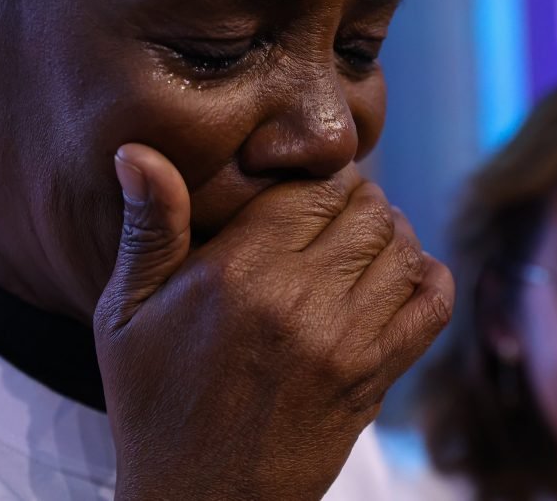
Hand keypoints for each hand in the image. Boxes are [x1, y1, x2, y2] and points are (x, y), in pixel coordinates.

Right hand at [94, 143, 453, 499]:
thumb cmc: (154, 406)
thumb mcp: (125, 316)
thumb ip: (148, 229)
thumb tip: (135, 149)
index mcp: (237, 272)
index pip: (311, 188)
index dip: (318, 178)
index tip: (310, 188)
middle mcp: (299, 299)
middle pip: (367, 211)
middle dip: (358, 199)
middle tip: (339, 210)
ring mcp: (346, 342)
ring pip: (402, 249)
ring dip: (392, 233)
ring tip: (366, 239)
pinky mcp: (374, 378)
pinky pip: (431, 307)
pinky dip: (430, 279)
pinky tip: (405, 275)